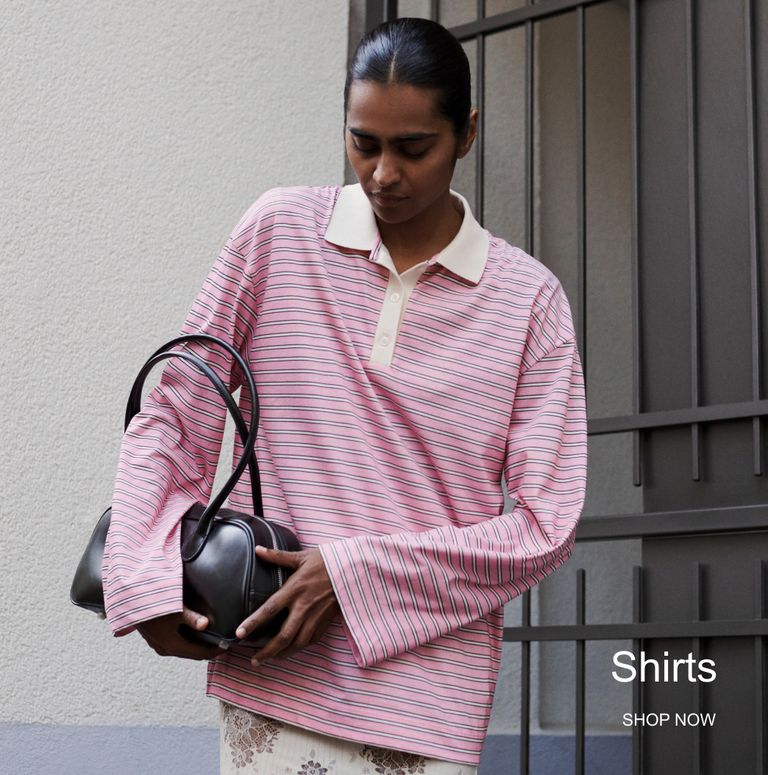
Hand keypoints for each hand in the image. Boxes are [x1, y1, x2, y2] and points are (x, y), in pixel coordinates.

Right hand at [136, 604, 226, 660]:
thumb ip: (192, 618)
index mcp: (173, 645)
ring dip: (198, 646)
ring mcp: (160, 646)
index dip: (215, 651)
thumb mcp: (175, 610)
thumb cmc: (155, 605)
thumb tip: (207, 624)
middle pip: (193, 654)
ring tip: (213, 638)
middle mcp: (166, 650)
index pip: (200, 654)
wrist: (130, 605)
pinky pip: (177, 646)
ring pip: (184, 650)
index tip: (229, 646)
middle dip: (209, 650)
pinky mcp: (156, 640)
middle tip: (224, 643)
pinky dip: (189, 642)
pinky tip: (196, 634)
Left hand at [235, 546, 339, 666]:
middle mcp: (304, 606)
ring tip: (270, 659)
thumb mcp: (301, 557)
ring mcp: (316, 616)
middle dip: (267, 652)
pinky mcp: (326, 621)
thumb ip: (277, 556)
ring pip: (297, 643)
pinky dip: (300, 647)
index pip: (270, 609)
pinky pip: (311, 640)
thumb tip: (257, 550)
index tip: (239, 634)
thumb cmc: (326, 561)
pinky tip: (292, 649)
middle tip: (254, 661)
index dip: (253, 623)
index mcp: (295, 589)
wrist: (352, 568)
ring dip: (282, 654)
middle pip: (283, 636)